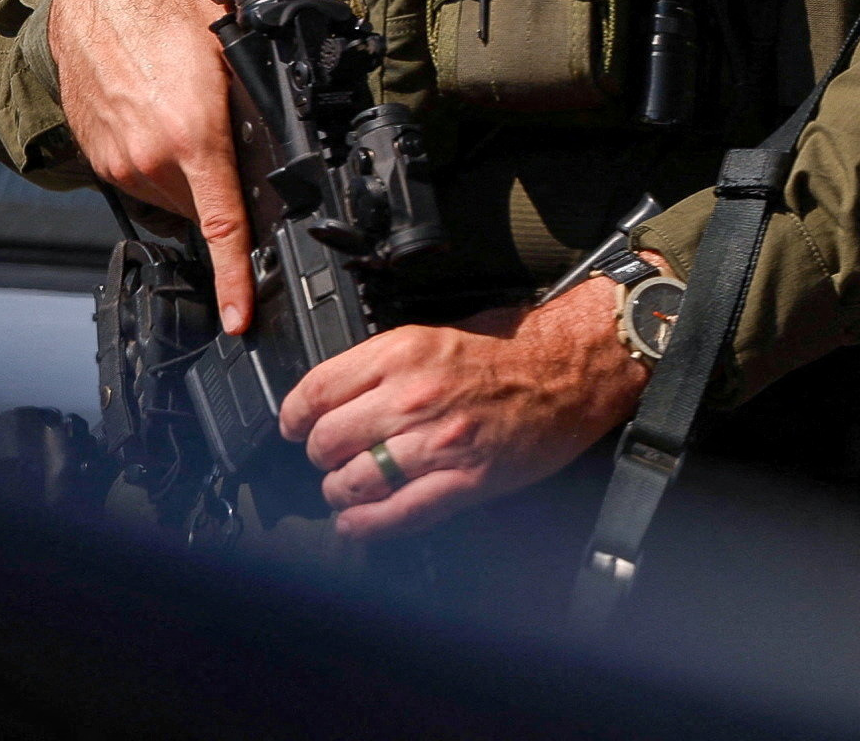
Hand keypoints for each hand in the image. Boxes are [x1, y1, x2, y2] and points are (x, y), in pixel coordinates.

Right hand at [45, 0, 253, 333]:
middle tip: (220, 141)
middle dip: (218, 191)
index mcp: (194, 137)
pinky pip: (143, 185)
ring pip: (172, 199)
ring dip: (186, 178)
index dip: (235, 279)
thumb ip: (255, 102)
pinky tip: (158, 124)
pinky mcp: (100, 163)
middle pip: (201, 211)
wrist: (91, 3)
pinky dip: (158, 167)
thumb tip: (284, 142)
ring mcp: (122, 166)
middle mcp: (153, 160)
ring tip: (183, 120)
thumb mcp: (228, 51)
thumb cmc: (162, 16)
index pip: (223, 228)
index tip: (240, 317)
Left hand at [280, 263, 658, 540]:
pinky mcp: (465, 481)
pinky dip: (367, 524)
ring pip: (355, 480)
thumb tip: (336, 395)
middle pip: (329, 440)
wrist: (568, 371)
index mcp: (400, 353)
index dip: (294, 415)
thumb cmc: (508, 350)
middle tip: (325, 458)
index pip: (317, 390)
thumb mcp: (433, 334)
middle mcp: (412, 397)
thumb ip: (382, 364)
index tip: (292, 425)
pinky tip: (355, 523)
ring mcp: (437, 443)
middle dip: (319, 455)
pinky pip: (399, 513)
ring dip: (339, 491)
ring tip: (342, 490)